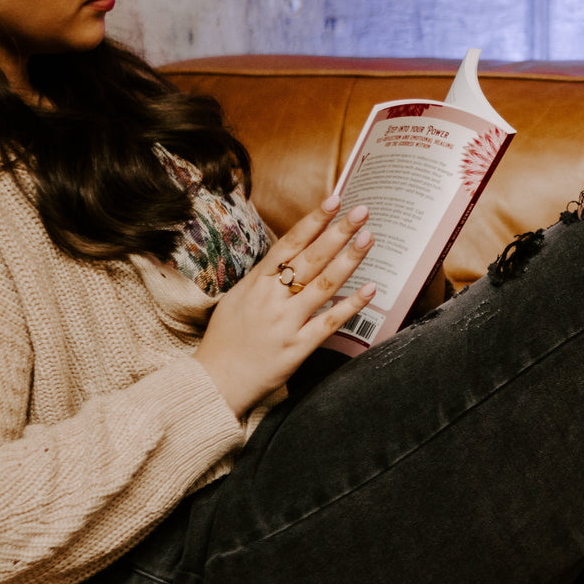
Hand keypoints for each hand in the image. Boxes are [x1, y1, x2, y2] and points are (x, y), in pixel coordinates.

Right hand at [194, 196, 375, 417]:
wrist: (214, 382)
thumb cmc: (224, 339)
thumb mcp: (237, 298)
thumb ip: (263, 277)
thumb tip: (288, 254)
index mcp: (256, 283)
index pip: (289, 244)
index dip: (313, 221)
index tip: (334, 201)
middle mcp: (271, 299)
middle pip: (311, 258)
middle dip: (337, 231)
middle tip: (361, 211)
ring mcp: (286, 323)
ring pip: (323, 285)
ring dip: (349, 259)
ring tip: (368, 238)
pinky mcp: (297, 348)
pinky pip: (329, 323)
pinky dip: (351, 305)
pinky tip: (370, 289)